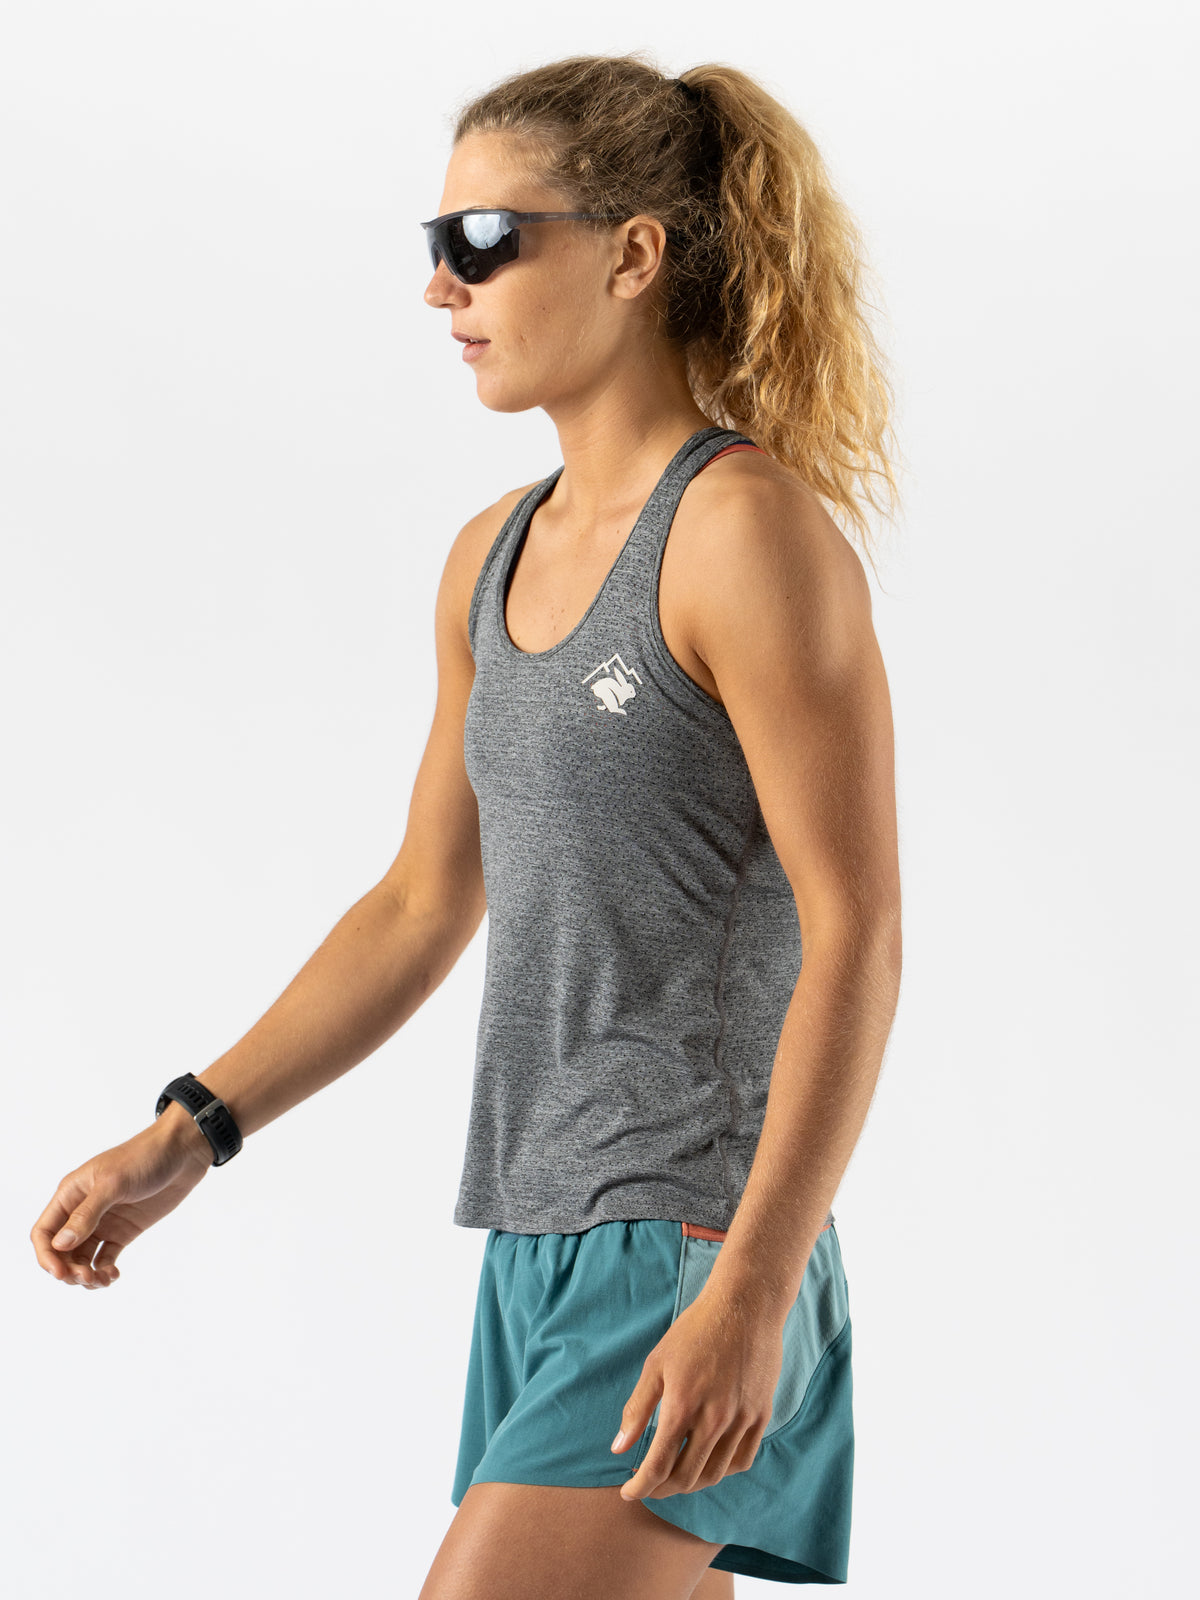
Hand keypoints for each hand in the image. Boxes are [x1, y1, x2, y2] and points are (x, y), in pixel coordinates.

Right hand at [30, 1117, 211, 1288]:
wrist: (182, 1153)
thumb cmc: (144, 1157)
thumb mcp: (113, 1183)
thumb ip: (87, 1214)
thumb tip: (61, 1244)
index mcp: (71, 1194)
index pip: (44, 1232)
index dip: (47, 1256)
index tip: (60, 1273)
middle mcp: (82, 1211)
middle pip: (61, 1251)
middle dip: (68, 1270)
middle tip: (87, 1277)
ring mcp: (103, 1222)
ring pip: (82, 1258)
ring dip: (86, 1274)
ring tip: (102, 1280)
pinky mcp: (123, 1231)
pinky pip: (105, 1258)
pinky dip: (104, 1271)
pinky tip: (113, 1275)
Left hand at [611, 1290, 784, 1498]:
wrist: (745, 1306)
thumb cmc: (695, 1330)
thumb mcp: (656, 1363)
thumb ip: (637, 1408)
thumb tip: (618, 1448)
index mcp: (683, 1405)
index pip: (658, 1466)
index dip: (640, 1487)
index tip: (628, 1492)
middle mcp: (715, 1419)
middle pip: (686, 1477)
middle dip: (661, 1489)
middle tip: (648, 1485)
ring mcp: (742, 1419)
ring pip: (715, 1474)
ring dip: (690, 1483)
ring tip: (674, 1476)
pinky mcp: (761, 1415)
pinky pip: (742, 1460)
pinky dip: (722, 1471)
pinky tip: (708, 1462)